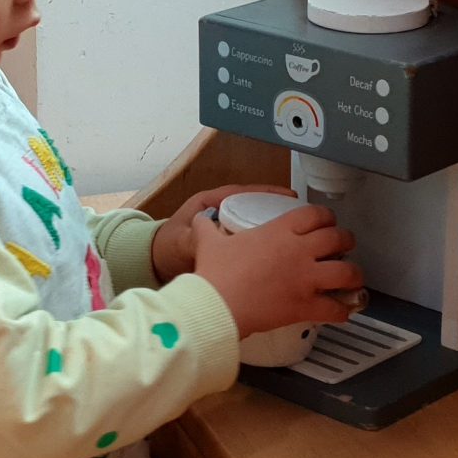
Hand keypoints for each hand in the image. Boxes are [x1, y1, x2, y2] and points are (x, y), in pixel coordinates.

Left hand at [150, 183, 292, 280]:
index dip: (269, 193)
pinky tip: (283, 252)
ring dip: (275, 226)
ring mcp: (226, 226)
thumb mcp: (180, 243)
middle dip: (279, 210)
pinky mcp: (229, 244)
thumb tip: (210, 243)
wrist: (155, 266)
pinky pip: (253, 239)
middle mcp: (221, 211)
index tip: (290, 197)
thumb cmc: (165, 249)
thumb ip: (194, 241)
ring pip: (257, 221)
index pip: (245, 191)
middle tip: (302, 216)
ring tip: (300, 233)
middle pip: (256, 205)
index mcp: (210, 203)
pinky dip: (267, 243)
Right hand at [192, 205, 362, 336]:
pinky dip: (343, 311)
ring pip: (346, 272)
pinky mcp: (305, 306)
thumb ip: (208, 228)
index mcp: (279, 231)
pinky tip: (343, 312)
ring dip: (353, 274)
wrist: (217, 305)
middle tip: (344, 246)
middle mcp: (299, 251)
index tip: (326, 221)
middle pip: (339, 238)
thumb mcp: (208, 242)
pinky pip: (335, 308)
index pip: (315, 214)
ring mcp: (305, 279)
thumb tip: (201, 220)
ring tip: (352, 278)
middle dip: (346, 241)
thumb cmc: (214, 274)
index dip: (326, 216)